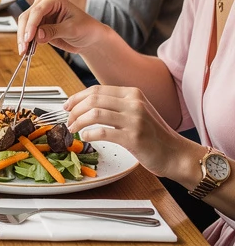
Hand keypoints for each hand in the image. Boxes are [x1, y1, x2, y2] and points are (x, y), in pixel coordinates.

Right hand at [16, 0, 106, 54]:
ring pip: (24, 25)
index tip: (28, 38)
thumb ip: (54, 31)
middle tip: (24, 48)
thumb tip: (37, 36)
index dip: (31, 25)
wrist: (90, 37)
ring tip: (24, 52)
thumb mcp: (72, 29)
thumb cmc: (86, 28)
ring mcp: (39, 14)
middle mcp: (43, 3)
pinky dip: (26, 42)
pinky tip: (26, 50)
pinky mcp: (37, 25)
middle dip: (24, 33)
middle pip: (27, 17)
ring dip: (23, 39)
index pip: (38, 11)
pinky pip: (27, 33)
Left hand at [63, 85, 197, 178]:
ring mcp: (134, 120)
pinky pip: (103, 132)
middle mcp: (134, 103)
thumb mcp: (138, 111)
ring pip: (94, 114)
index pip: (96, 90)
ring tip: (73, 129)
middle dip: (74, 109)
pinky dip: (89, 134)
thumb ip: (117, 105)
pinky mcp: (134, 138)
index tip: (67, 105)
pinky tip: (85, 137)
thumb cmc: (155, 136)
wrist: (177, 154)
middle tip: (68, 119)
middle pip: (92, 99)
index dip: (77, 97)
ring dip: (78, 121)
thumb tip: (86, 104)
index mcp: (133, 94)